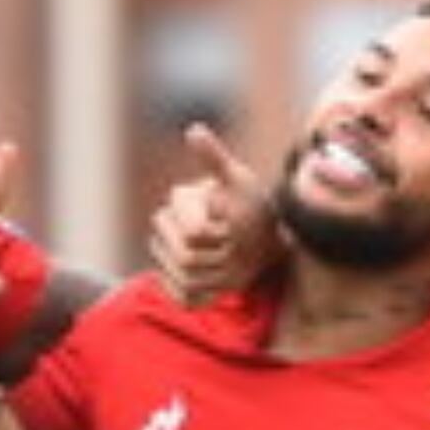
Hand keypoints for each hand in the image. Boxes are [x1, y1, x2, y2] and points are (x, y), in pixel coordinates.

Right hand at [148, 123, 285, 305]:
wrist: (264, 238)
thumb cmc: (253, 207)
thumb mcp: (240, 182)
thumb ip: (215, 159)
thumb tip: (193, 131)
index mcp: (177, 203)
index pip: (194, 233)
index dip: (222, 235)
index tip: (235, 226)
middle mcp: (165, 228)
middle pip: (187, 259)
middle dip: (221, 256)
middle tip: (237, 246)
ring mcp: (166, 256)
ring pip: (187, 280)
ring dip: (218, 276)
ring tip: (232, 261)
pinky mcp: (174, 282)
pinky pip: (182, 298)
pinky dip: (207, 296)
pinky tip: (221, 282)